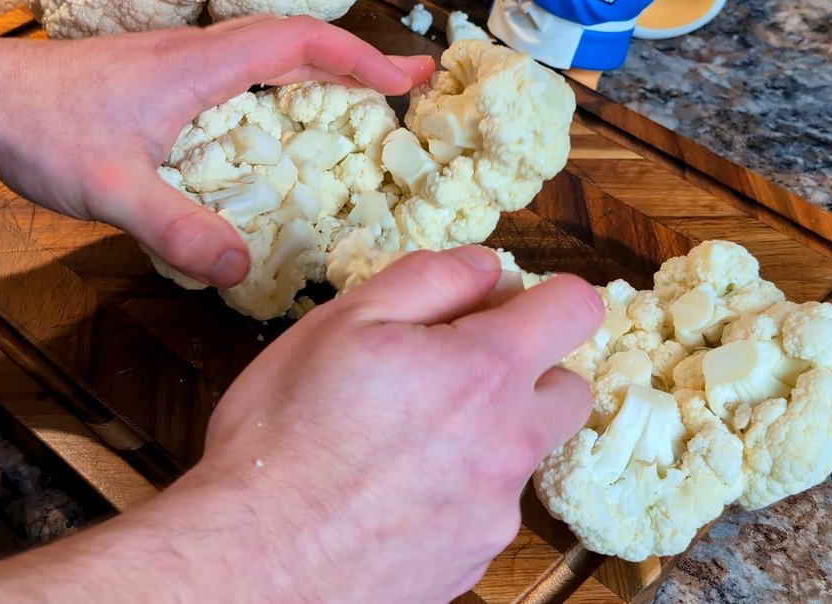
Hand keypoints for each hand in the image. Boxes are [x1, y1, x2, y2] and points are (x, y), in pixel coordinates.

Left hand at [0, 15, 432, 286]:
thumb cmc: (43, 131)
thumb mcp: (113, 191)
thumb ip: (176, 230)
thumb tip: (239, 268)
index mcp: (201, 66)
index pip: (299, 43)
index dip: (359, 58)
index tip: (405, 77)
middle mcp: (196, 53)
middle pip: (294, 39)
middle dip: (356, 59)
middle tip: (405, 82)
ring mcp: (175, 61)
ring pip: (264, 50)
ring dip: (317, 67)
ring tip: (356, 98)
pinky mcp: (155, 76)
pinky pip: (237, 69)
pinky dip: (277, 83)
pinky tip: (271, 120)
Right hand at [182, 248, 601, 601]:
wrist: (255, 560)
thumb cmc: (286, 434)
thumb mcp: (342, 321)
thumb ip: (428, 279)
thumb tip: (485, 267)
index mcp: (485, 370)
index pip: (576, 309)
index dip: (540, 296)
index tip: (492, 307)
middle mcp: (510, 444)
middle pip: (567, 390)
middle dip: (525, 372)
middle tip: (448, 374)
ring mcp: (496, 512)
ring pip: (521, 455)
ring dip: (485, 437)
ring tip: (402, 441)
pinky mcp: (474, 563)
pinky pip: (483, 511)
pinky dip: (452, 494)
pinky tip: (387, 495)